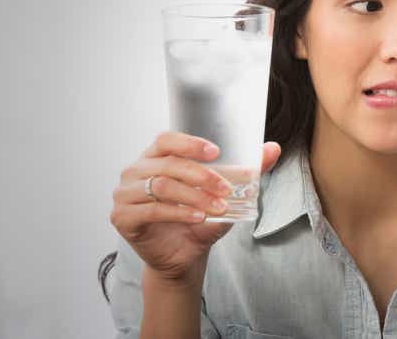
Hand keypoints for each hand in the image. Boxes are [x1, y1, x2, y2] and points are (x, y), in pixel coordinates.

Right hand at [110, 131, 280, 281]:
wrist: (183, 257)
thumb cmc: (198, 219)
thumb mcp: (224, 193)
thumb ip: (247, 170)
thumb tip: (273, 148)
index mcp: (155, 157)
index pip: (167, 139)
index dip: (190, 143)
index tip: (216, 152)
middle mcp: (135, 171)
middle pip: (168, 164)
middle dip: (202, 176)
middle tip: (226, 188)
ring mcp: (125, 194)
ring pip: (162, 186)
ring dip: (195, 196)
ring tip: (217, 207)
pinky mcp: (122, 217)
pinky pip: (152, 210)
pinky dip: (179, 212)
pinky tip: (198, 217)